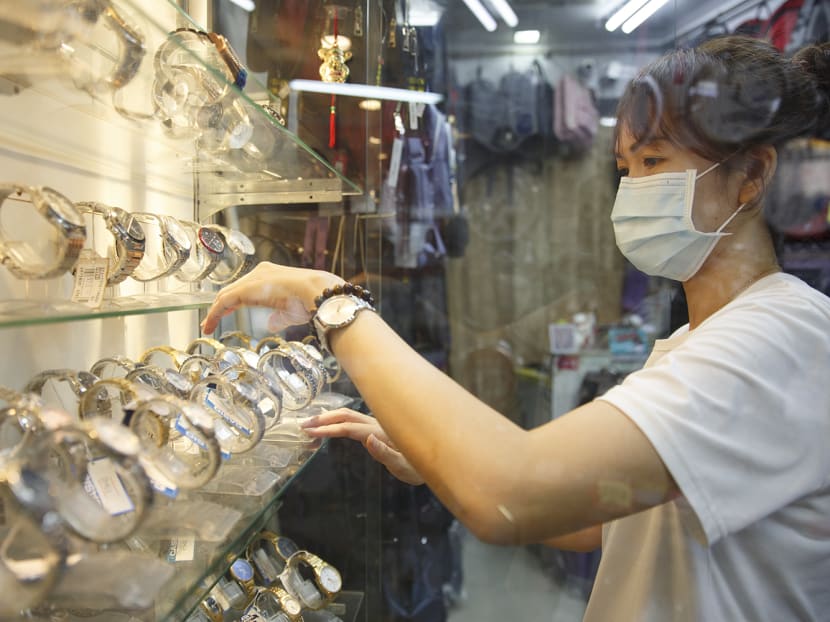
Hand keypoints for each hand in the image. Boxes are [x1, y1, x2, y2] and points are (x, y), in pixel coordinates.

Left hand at [200, 262, 343, 334]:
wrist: (317, 293)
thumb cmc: (310, 301)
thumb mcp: (290, 311)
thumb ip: (278, 317)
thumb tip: (271, 324)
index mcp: (270, 275)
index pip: (244, 289)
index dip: (233, 303)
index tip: (224, 315)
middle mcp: (259, 273)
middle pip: (232, 291)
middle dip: (220, 307)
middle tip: (210, 322)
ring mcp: (252, 279)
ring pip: (226, 295)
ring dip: (215, 312)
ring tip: (207, 326)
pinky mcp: (246, 289)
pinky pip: (224, 301)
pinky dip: (215, 314)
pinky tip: (210, 325)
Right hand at [301, 408, 424, 485]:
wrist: (436, 458)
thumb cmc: (419, 467)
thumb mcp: (405, 466)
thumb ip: (386, 453)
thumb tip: (368, 439)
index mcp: (381, 432)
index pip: (349, 428)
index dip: (328, 429)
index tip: (310, 432)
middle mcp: (378, 424)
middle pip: (346, 415)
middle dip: (323, 419)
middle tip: (303, 425)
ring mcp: (378, 424)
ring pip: (349, 414)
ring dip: (329, 417)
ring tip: (311, 424)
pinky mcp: (377, 428)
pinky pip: (353, 420)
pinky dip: (337, 419)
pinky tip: (330, 424)